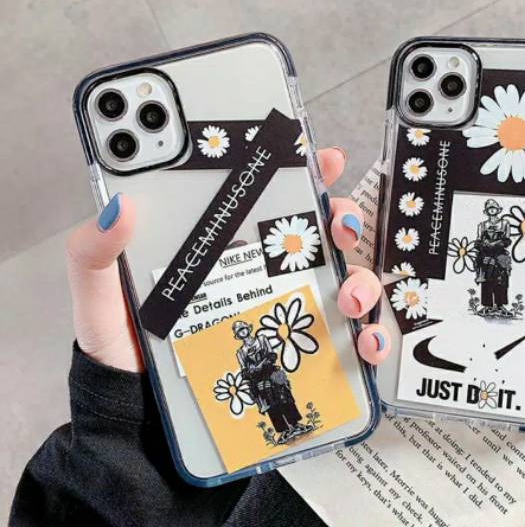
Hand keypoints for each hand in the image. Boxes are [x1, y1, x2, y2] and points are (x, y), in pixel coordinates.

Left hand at [65, 147, 389, 371]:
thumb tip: (119, 206)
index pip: (268, 199)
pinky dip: (368, 336)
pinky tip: (364, 341)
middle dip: (342, 222)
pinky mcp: (298, 356)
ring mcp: (284, 315)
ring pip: (344, 281)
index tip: (326, 159)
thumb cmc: (126, 355)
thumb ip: (96, 255)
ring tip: (348, 296)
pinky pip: (345, 340)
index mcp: (222, 248)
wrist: (139, 425)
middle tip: (339, 229)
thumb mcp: (103, 300)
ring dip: (361, 280)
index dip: (302, 172)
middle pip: (318, 235)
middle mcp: (261, 275)